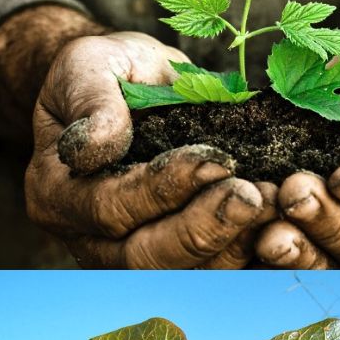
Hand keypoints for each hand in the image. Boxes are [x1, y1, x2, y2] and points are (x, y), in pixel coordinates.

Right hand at [26, 32, 271, 267]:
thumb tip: (96, 143)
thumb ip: (91, 98)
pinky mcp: (182, 260)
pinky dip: (252, 252)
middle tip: (253, 195)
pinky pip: (218, 271)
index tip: (214, 160)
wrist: (135, 91)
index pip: (110, 206)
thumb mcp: (90, 65)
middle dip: (205, 227)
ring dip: (236, 244)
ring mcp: (135, 258)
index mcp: (59, 193)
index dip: (164, 188)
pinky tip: (281, 223)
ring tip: (274, 205)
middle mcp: (91, 239)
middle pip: (148, 256)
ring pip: (187, 274)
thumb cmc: (111, 76)